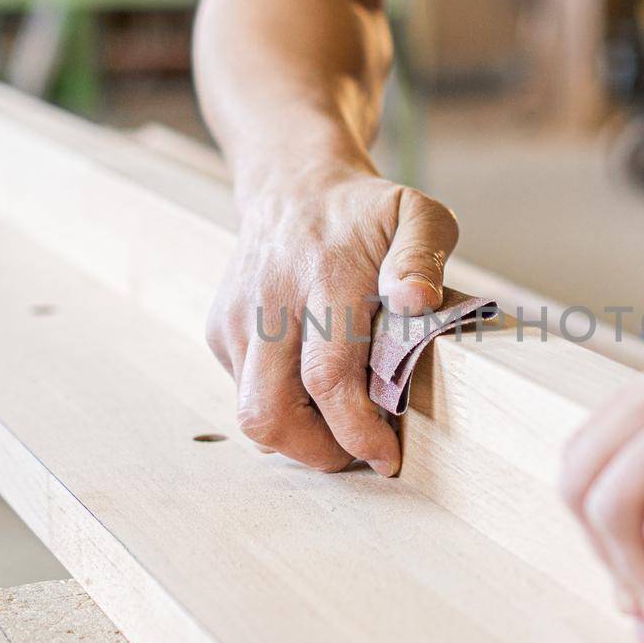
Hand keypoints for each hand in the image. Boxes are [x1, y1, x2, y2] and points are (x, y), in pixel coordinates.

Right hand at [206, 157, 457, 474]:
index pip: (327, 377)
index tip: (387, 457)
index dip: (356, 430)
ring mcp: (237, 318)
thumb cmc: (365, 213)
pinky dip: (281, 408)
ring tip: (341, 421)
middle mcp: (269, 300)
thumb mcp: (416, 215)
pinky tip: (313, 389)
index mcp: (323, 275)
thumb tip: (417, 300)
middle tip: (359, 451)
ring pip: (253, 412)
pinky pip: (245, 394)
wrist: (293, 186)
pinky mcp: (220, 331)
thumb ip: (423, 257)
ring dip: (299, 436)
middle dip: (317, 452)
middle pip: (271, 411)